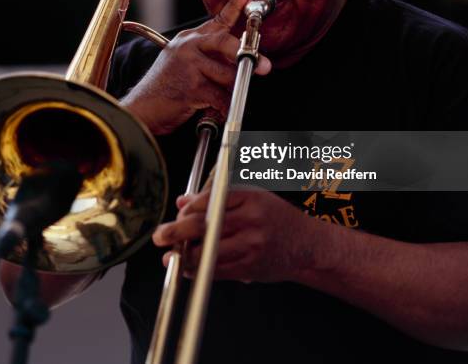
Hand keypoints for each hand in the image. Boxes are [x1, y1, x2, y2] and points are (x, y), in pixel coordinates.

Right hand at [121, 0, 271, 134]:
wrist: (142, 108)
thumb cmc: (165, 88)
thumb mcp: (183, 63)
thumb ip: (208, 56)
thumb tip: (240, 58)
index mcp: (189, 40)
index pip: (217, 20)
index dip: (234, 5)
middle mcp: (187, 47)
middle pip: (224, 42)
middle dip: (246, 53)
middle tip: (265, 65)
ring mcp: (188, 65)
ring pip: (227, 74)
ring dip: (231, 90)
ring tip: (221, 98)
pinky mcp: (190, 87)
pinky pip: (220, 97)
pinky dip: (223, 108)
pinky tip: (214, 110)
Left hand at [152, 188, 321, 282]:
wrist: (307, 244)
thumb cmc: (273, 216)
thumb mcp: (248, 197)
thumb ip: (214, 198)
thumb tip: (182, 201)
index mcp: (249, 196)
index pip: (209, 201)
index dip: (188, 210)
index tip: (178, 214)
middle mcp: (251, 219)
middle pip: (205, 226)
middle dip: (177, 232)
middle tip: (160, 236)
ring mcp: (252, 245)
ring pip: (208, 253)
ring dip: (185, 256)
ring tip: (172, 256)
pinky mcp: (251, 267)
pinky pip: (217, 271)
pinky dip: (199, 271)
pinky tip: (189, 268)